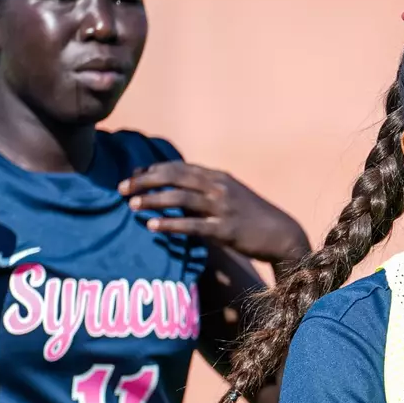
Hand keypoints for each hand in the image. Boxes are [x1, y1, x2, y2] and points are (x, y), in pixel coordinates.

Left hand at [120, 160, 307, 261]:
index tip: (132, 176)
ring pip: (180, 198)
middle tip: (121, 188)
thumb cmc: (253, 217)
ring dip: (153, 200)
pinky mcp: (226, 229)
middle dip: (145, 181)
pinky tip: (152, 226)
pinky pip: (192, 225)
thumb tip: (175, 194)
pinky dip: (170, 224)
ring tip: (131, 205)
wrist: (282, 235)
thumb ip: (204, 192)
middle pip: (174, 177)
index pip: (178, 167)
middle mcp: (218, 187)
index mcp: (217, 176)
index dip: (152, 170)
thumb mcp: (230, 196)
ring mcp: (223, 207)